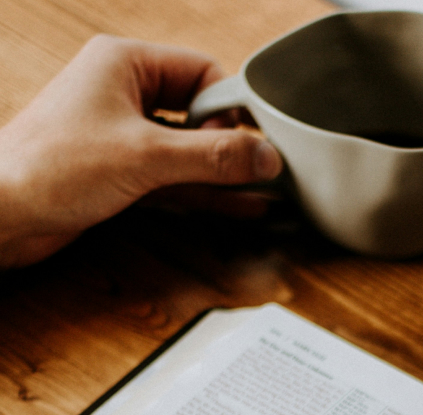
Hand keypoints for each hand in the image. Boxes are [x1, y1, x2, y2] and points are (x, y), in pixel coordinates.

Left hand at [0, 35, 282, 267]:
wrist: (5, 213)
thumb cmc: (52, 168)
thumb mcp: (147, 157)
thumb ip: (213, 157)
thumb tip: (265, 156)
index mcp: (124, 65)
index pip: (202, 72)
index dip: (232, 108)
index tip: (257, 144)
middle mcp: (123, 94)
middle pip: (198, 112)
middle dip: (233, 143)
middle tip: (269, 171)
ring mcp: (122, 135)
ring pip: (189, 150)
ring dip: (223, 173)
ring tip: (267, 192)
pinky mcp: (120, 173)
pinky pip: (175, 178)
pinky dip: (204, 191)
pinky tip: (238, 204)